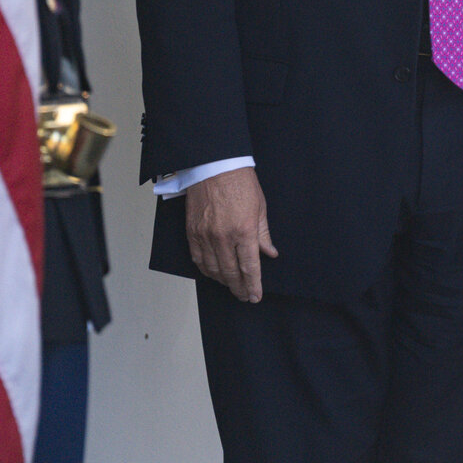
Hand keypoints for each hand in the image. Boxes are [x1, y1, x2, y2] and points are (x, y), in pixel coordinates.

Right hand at [185, 166, 277, 302]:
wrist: (214, 166)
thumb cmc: (240, 182)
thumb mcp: (260, 207)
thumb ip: (263, 235)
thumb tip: (269, 253)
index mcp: (244, 230)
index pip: (249, 267)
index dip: (252, 285)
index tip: (255, 297)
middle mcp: (223, 237)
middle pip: (230, 273)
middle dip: (238, 288)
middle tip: (243, 296)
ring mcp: (205, 235)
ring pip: (213, 269)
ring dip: (222, 281)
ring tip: (231, 285)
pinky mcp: (192, 232)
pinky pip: (198, 259)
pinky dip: (206, 270)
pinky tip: (213, 273)